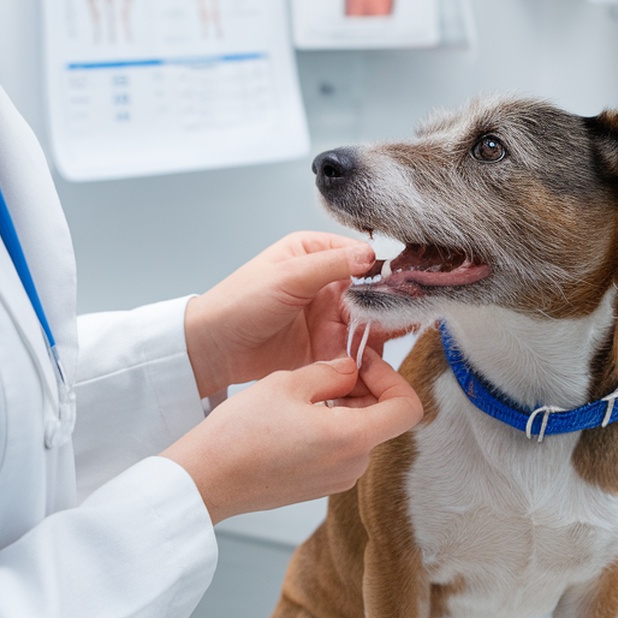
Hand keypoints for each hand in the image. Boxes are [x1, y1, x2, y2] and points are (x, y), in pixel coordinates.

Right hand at [161, 350, 422, 523]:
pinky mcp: (320, 486)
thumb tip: (351, 368)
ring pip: (361, 433)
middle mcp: (354, 466)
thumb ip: (331, 371)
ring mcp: (338, 480)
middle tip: (332, 369)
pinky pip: (341, 450)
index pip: (408, 408)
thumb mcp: (288, 383)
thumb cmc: (241, 434)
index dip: (391, 378)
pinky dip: (331, 427)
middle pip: (383, 419)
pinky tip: (297, 415)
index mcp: (353, 438)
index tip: (362, 364)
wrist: (207, 479)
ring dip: (345, 407)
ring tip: (307, 391)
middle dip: (365, 389)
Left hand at [184, 231, 401, 398]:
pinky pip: (356, 352)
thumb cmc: (238, 303)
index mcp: (314, 253)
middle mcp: (326, 284)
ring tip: (392, 341)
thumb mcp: (287, 276)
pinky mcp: (326, 349)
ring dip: (379, 335)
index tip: (403, 285)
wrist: (212, 350)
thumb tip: (371, 254)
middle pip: (370, 293)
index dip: (382, 271)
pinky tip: (377, 364)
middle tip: (404, 319)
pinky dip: (367, 358)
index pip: (361, 257)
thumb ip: (330, 264)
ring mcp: (327, 317)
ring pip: (368, 324)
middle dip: (385, 307)